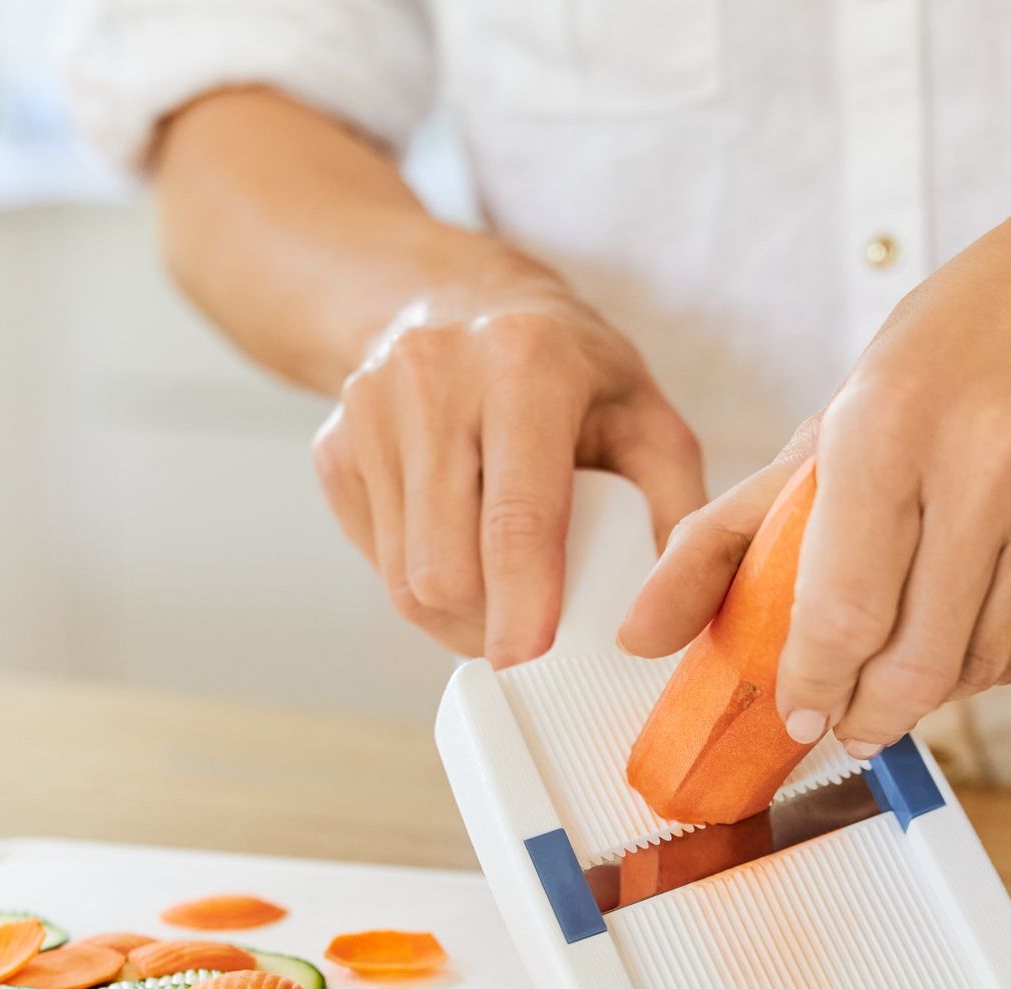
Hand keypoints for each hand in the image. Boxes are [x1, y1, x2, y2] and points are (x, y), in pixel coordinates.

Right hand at [313, 272, 704, 663]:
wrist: (458, 303)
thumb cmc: (572, 376)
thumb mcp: (647, 418)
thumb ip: (676, 509)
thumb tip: (673, 611)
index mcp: (525, 364)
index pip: (516, 515)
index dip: (522, 603)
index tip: (529, 663)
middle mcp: (434, 375)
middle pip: (445, 564)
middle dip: (488, 626)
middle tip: (530, 641)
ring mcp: (370, 409)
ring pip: (402, 576)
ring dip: (454, 617)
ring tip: (499, 604)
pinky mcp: (334, 444)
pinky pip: (374, 558)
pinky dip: (418, 582)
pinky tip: (456, 553)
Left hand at [619, 181, 1010, 757]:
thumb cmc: (951, 355)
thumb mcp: (830, 424)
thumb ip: (725, 534)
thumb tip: (641, 635)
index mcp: (888, 427)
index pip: (843, 610)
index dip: (816, 683)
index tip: (802, 712)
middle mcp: (984, 462)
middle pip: (917, 660)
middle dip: (871, 716)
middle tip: (850, 724)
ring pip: (981, 666)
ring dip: (931, 693)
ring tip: (907, 667)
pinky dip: (992, 666)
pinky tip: (968, 636)